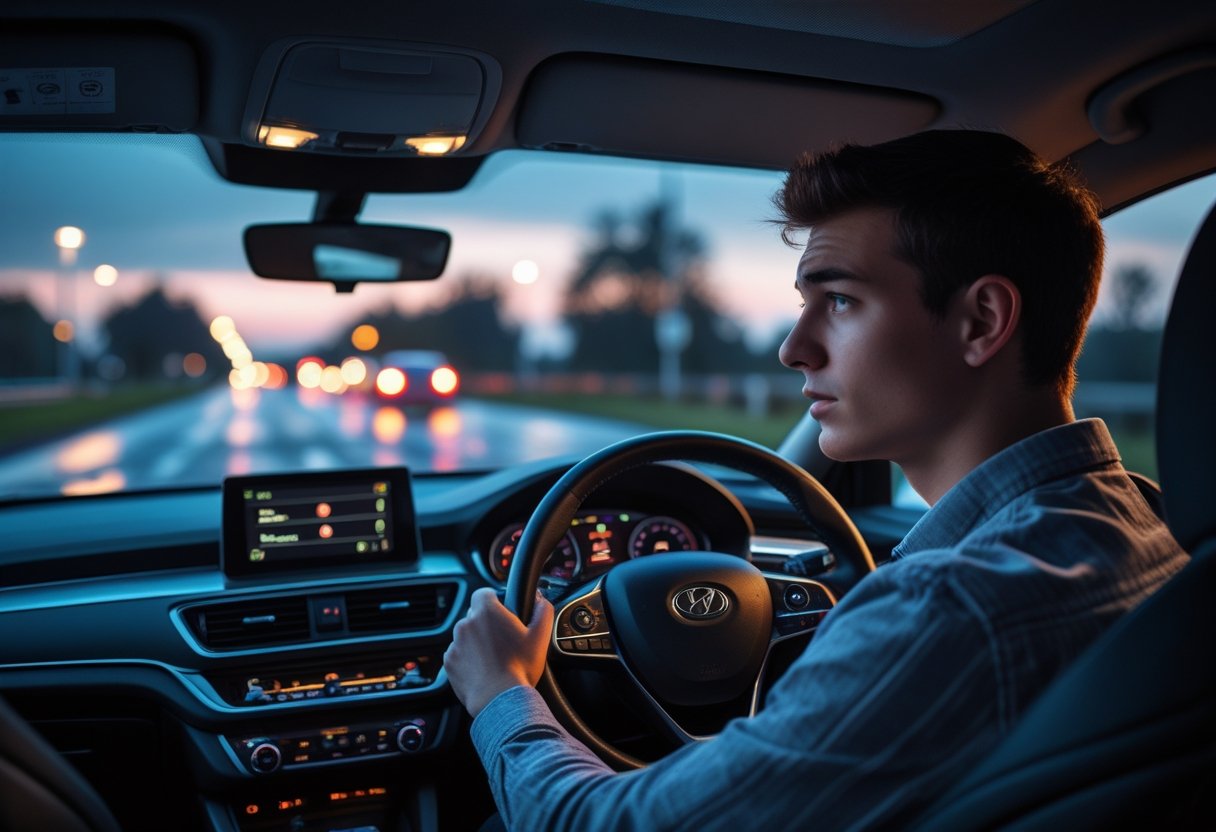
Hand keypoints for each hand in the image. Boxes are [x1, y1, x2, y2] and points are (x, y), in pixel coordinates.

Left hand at [444, 587, 554, 717]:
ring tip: (493, 659)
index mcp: (486, 612)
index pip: (484, 593)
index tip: (502, 612)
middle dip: (486, 624)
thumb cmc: (520, 668)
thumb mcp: (540, 637)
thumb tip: (540, 601)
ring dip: (477, 642)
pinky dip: (467, 659)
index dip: (493, 600)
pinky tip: (483, 669)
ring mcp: (455, 644)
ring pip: (466, 636)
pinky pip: (458, 654)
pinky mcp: (449, 662)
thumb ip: (543, 611)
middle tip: (502, 640)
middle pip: (475, 615)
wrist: (499, 699)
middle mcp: (466, 624)